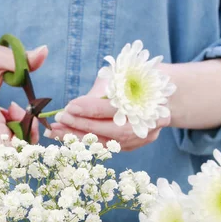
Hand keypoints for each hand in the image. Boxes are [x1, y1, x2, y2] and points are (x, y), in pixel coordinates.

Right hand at [0, 44, 47, 145]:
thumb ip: (19, 58)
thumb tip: (44, 51)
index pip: (7, 144)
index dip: (26, 135)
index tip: (30, 117)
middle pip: (11, 147)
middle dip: (24, 130)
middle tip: (20, 109)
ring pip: (5, 148)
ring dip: (15, 132)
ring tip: (9, 111)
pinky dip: (5, 136)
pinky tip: (2, 119)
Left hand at [46, 77, 170, 150]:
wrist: (164, 90)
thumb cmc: (135, 77)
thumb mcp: (120, 75)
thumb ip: (100, 92)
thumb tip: (73, 108)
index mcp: (149, 100)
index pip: (115, 109)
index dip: (90, 109)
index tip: (69, 106)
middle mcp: (149, 122)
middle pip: (112, 130)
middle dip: (82, 126)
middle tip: (59, 120)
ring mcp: (144, 137)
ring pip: (109, 143)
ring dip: (80, 138)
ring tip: (57, 132)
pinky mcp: (135, 145)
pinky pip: (108, 146)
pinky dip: (87, 141)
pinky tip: (68, 136)